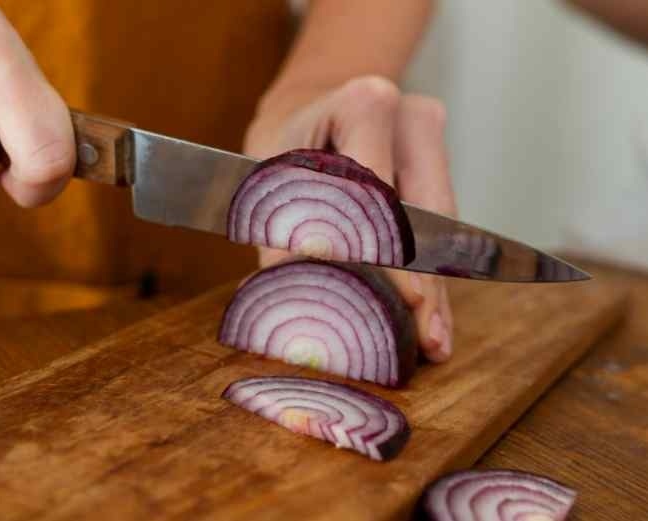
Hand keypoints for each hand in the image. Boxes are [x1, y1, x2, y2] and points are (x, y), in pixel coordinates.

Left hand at [245, 76, 456, 362]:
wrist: (303, 111)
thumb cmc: (280, 145)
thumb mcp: (270, 186)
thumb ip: (284, 243)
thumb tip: (299, 299)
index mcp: (361, 104)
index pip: (380, 193)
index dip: (391, 252)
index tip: (404, 301)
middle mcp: (409, 116)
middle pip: (423, 214)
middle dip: (423, 282)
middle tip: (426, 338)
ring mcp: (430, 138)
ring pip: (440, 226)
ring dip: (435, 286)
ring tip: (432, 339)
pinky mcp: (439, 163)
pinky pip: (440, 226)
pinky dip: (432, 272)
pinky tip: (431, 314)